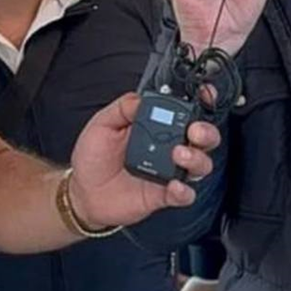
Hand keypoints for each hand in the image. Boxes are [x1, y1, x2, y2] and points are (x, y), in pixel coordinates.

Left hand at [68, 93, 220, 228]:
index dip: (203, 102)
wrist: (84, 193)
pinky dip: (185, 191)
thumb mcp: (102, 125)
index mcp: (157, 127)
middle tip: (194, 131)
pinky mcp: (165, 195)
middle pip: (204, 138)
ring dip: (197, 158)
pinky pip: (186, 194)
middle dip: (206, 132)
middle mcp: (169, 148)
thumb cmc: (93, 158)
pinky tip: (174, 186)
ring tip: (180, 155)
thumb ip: (122, 108)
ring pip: (201, 164)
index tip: (206, 95)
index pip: (187, 112)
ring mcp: (170, 172)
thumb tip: (142, 98)